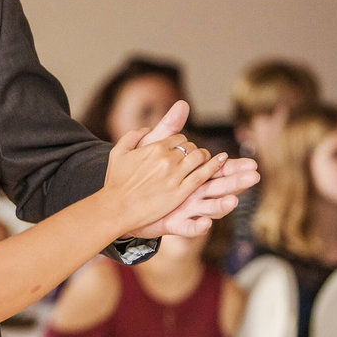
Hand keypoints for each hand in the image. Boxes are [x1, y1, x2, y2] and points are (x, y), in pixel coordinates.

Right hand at [104, 131, 225, 231]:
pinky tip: (221, 161)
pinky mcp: (181, 192)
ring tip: (205, 161)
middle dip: (193, 150)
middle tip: (192, 158)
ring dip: (205, 157)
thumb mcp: (118, 152)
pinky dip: (213, 166)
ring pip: (199, 158)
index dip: (181, 143)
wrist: (116, 208)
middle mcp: (167, 159)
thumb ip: (133, 135)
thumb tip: (146, 128)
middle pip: (191, 147)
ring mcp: (175, 176)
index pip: (178, 138)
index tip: (179, 151)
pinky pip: (202, 175)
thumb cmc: (115, 181)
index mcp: (154, 148)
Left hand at [129, 100, 259, 238]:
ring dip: (221, 205)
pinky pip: (187, 228)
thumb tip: (182, 103)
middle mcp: (194, 194)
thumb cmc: (142, 172)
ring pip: (209, 209)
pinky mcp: (173, 224)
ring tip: (232, 202)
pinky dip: (196, 227)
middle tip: (255, 178)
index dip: (234, 167)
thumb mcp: (155, 148)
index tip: (252, 164)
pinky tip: (204, 225)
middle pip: (220, 188)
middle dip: (237, 183)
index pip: (219, 170)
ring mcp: (185, 210)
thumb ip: (171, 129)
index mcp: (193, 176)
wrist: (122, 199)